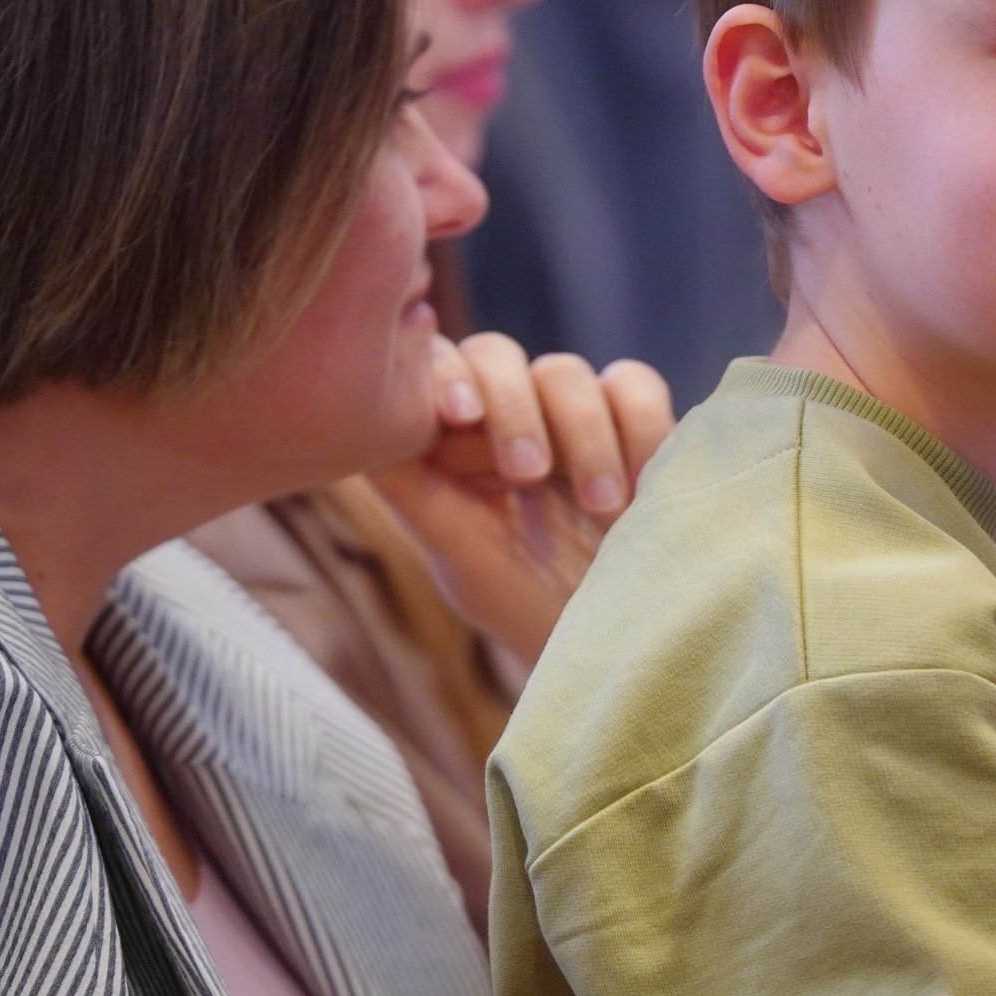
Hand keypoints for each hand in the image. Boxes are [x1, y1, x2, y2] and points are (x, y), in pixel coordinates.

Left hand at [371, 333, 673, 665]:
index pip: (434, 370)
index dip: (444, 374)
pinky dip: (640, 427)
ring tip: (603, 510)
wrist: (619, 639)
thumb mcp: (464, 558)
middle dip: (510, 408)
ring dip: (581, 435)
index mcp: (450, 442)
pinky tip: (642, 485)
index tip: (460, 416)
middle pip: (494, 355)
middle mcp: (506, 416)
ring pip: (564, 373)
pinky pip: (635, 386)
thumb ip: (415, 491)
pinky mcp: (635, 421)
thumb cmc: (528, 607)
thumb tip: (354, 430)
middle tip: (528, 473)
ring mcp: (571, 414)